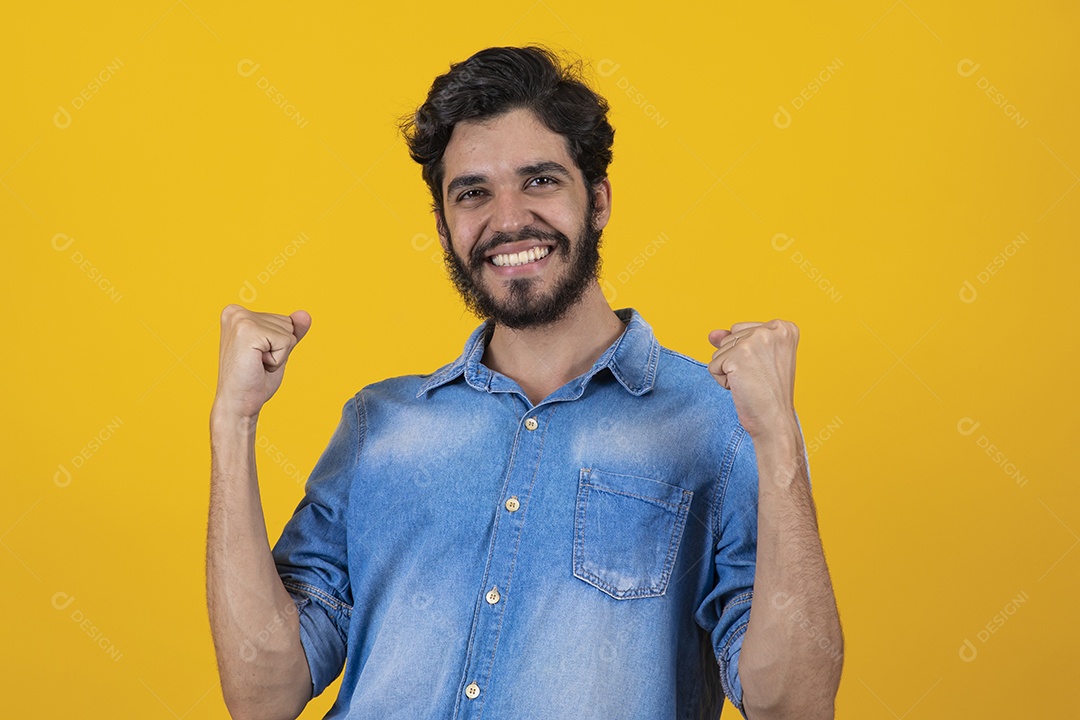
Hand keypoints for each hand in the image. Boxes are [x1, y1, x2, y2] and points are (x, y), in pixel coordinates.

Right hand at [212, 304, 311, 422]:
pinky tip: (258, 365)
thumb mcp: (278, 351)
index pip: (284, 320)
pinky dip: (278, 360)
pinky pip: (286, 342)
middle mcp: (236, 312)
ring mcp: (240, 319)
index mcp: (238, 312)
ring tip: (256, 364)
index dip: (278, 344)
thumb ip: (292, 331)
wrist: (238, 404)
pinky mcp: (248, 330)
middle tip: (257, 363)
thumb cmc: (255, 379)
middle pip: (287, 324)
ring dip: (278, 355)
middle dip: (279, 349)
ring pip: (288, 333)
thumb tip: (305, 315)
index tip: (258, 357)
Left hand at [707, 320, 798, 439]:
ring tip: (752, 383)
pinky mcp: (737, 356)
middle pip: (729, 338)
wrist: (775, 421)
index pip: (741, 329)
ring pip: (719, 351)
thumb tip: (712, 335)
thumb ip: (735, 339)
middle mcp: (772, 330)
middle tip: (759, 378)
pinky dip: (722, 381)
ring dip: (729, 371)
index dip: (746, 354)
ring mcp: (754, 341)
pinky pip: (713, 366)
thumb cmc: (769, 393)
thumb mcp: (757, 359)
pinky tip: (742, 388)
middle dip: (736, 361)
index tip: (765, 369)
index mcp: (784, 327)